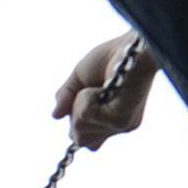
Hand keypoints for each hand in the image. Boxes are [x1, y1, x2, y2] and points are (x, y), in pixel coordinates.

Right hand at [53, 32, 158, 148]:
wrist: (133, 46)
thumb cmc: (112, 57)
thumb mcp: (79, 78)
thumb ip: (66, 97)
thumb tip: (54, 116)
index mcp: (109, 120)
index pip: (84, 140)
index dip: (76, 121)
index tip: (84, 97)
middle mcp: (118, 126)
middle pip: (81, 141)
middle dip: (75, 114)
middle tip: (90, 92)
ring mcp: (121, 125)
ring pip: (80, 130)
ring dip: (81, 103)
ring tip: (99, 87)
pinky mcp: (123, 120)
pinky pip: (86, 116)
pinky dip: (87, 98)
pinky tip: (104, 87)